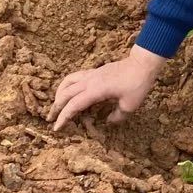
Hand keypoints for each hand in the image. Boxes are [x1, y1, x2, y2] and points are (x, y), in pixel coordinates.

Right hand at [48, 45, 165, 130]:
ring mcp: (91, 74)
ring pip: (67, 82)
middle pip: (65, 93)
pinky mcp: (95, 71)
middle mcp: (89, 81)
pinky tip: (70, 91)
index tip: (57, 128)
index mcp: (95, 91)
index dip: (64, 117)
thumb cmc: (137, 84)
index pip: (74, 105)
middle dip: (56, 107)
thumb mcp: (130, 105)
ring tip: (56, 104)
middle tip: (50, 118)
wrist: (142, 64)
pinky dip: (68, 85)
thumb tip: (108, 121)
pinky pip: (75, 77)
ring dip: (59, 93)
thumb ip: (117, 116)